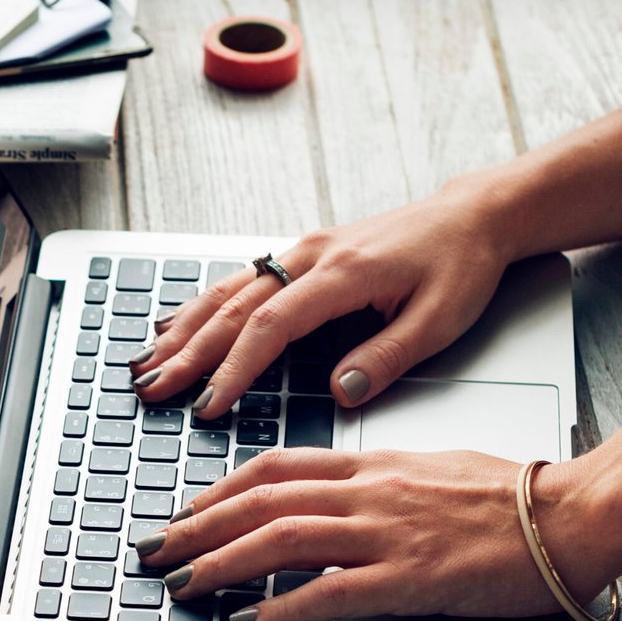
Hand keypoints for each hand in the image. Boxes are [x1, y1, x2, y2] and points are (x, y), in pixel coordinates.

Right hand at [127, 191, 511, 415]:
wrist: (474, 215)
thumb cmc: (460, 265)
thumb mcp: (439, 320)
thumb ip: (386, 358)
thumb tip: (338, 392)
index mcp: (342, 274)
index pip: (271, 327)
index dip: (234, 370)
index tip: (208, 406)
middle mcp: (312, 256)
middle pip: (234, 309)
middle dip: (188, 353)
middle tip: (152, 389)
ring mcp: (302, 252)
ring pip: (227, 291)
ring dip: (183, 329)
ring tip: (147, 363)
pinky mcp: (302, 256)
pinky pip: (240, 281)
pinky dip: (201, 306)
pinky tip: (175, 326)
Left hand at [134, 448, 611, 620]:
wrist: (572, 515)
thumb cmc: (510, 498)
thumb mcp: (430, 471)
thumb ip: (377, 483)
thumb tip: (338, 499)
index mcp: (373, 466)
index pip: (275, 467)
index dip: (219, 490)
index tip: (186, 512)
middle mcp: (369, 493)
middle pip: (261, 502)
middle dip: (197, 529)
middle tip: (155, 552)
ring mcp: (386, 535)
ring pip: (280, 540)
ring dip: (220, 565)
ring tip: (182, 586)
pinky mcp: (408, 579)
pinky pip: (328, 592)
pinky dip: (280, 607)